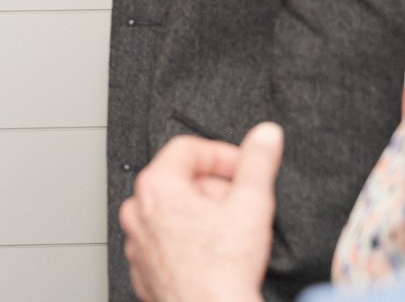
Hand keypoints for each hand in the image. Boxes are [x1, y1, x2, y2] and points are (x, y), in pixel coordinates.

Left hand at [119, 123, 283, 301]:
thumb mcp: (252, 203)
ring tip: (230, 234)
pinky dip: (188, 243)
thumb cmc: (224, 269)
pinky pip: (166, 243)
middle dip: (215, 188)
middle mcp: (138, 211)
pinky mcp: (144, 270)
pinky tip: (212, 256)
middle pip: (180, 181)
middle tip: (242, 205)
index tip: (244, 169)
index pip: (188, 148)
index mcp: (156, 186)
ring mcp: (138, 243)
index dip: (223, 155)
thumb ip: (259, 162)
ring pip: (172, 214)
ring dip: (202, 216)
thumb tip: (266, 135)